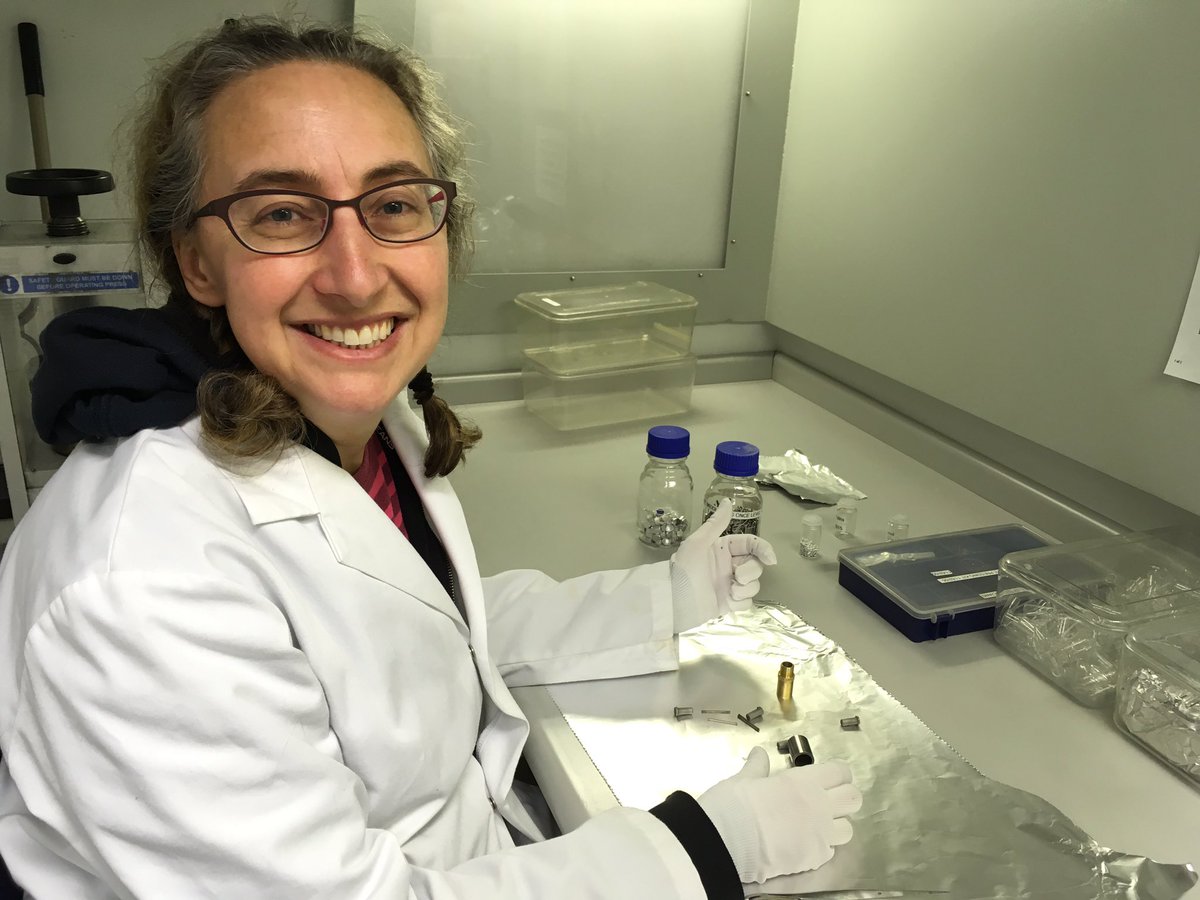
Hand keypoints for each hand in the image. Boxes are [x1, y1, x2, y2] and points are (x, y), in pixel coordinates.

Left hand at [670, 498, 776, 630]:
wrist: (676, 605)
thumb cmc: (686, 572)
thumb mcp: (697, 544)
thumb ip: (715, 524)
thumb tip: (728, 501)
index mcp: (722, 548)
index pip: (750, 544)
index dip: (763, 549)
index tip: (770, 560)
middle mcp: (728, 565)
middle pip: (755, 564)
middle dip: (751, 572)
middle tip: (738, 578)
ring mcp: (730, 584)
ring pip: (754, 584)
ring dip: (745, 589)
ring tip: (730, 593)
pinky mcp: (730, 602)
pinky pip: (746, 601)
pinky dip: (740, 603)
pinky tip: (727, 603)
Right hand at [697, 747, 861, 883]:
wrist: (727, 841)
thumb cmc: (734, 804)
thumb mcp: (744, 779)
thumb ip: (757, 767)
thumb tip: (759, 753)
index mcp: (804, 781)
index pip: (840, 772)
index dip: (837, 774)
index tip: (826, 778)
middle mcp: (819, 805)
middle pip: (853, 798)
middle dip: (844, 798)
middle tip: (826, 800)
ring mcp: (820, 834)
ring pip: (848, 829)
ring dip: (837, 826)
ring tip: (818, 826)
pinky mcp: (815, 859)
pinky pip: (831, 852)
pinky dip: (822, 848)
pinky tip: (806, 845)